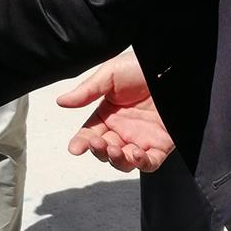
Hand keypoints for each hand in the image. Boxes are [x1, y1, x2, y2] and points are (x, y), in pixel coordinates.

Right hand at [58, 54, 175, 172]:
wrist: (169, 67)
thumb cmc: (141, 67)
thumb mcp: (109, 74)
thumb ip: (86, 91)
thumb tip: (61, 102)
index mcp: (108, 114)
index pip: (90, 133)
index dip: (81, 142)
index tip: (75, 148)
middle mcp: (123, 129)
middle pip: (104, 150)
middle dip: (98, 151)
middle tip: (97, 143)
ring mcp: (142, 138)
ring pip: (124, 161)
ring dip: (116, 160)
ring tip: (114, 149)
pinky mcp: (161, 144)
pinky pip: (150, 163)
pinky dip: (141, 164)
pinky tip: (135, 153)